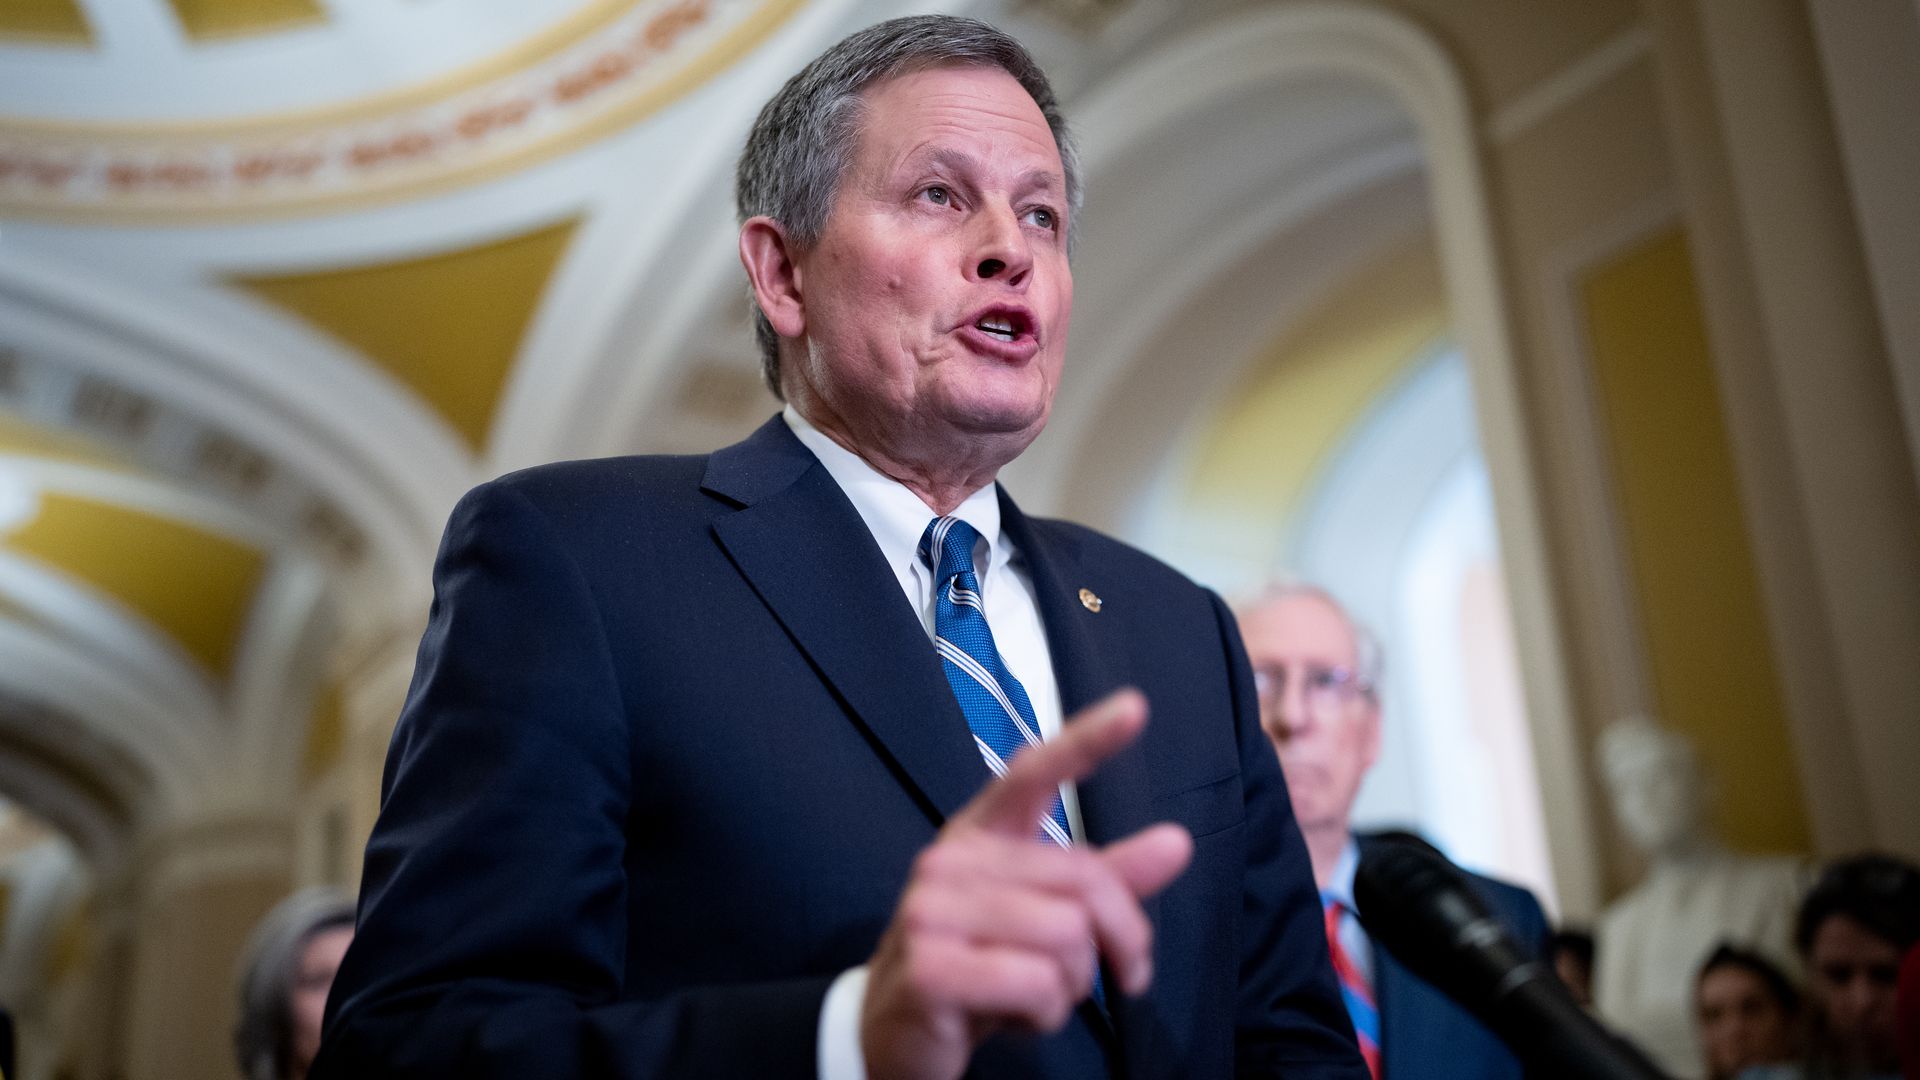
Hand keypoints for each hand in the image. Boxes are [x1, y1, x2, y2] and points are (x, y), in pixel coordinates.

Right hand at [859, 688, 1194, 1079]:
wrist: (895, 1036)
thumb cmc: (979, 967)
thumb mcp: (1046, 919)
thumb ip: (1108, 881)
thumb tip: (1177, 842)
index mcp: (979, 835)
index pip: (1032, 775)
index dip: (1086, 741)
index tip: (1136, 707)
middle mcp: (949, 861)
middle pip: (1084, 879)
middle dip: (1120, 938)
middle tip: (1124, 974)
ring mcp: (931, 912)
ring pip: (1067, 936)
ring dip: (1075, 984)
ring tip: (1040, 994)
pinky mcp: (930, 968)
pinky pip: (1038, 985)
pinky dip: (1046, 1013)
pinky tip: (1015, 1016)